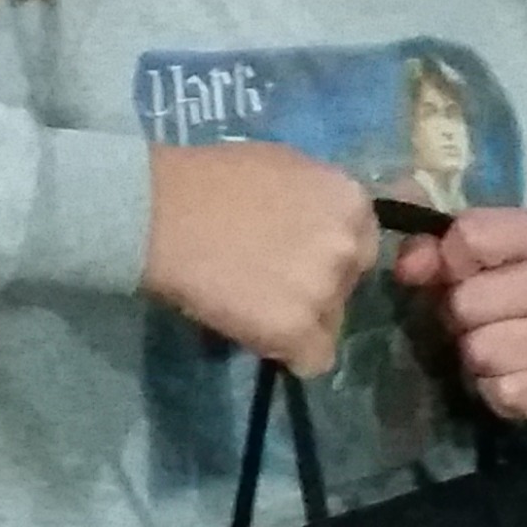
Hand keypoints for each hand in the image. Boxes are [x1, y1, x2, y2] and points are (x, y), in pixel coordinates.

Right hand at [142, 144, 378, 376]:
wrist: (162, 214)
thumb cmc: (211, 179)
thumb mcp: (283, 166)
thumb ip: (315, 198)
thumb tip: (317, 223)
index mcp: (350, 199)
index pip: (364, 242)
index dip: (329, 251)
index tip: (296, 255)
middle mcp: (349, 244)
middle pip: (350, 283)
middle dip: (318, 286)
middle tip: (271, 280)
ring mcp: (326, 289)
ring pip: (331, 323)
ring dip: (299, 320)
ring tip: (252, 304)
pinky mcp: (298, 330)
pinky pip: (313, 360)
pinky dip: (288, 353)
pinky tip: (255, 331)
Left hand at [393, 208, 526, 422]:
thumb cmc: (499, 283)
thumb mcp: (462, 255)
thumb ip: (427, 251)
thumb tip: (407, 268)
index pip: (469, 237)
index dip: (447, 258)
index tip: (454, 270)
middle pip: (467, 302)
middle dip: (457, 314)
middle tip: (470, 316)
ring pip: (483, 353)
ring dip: (473, 355)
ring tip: (486, 341)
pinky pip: (505, 393)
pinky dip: (493, 390)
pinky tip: (503, 372)